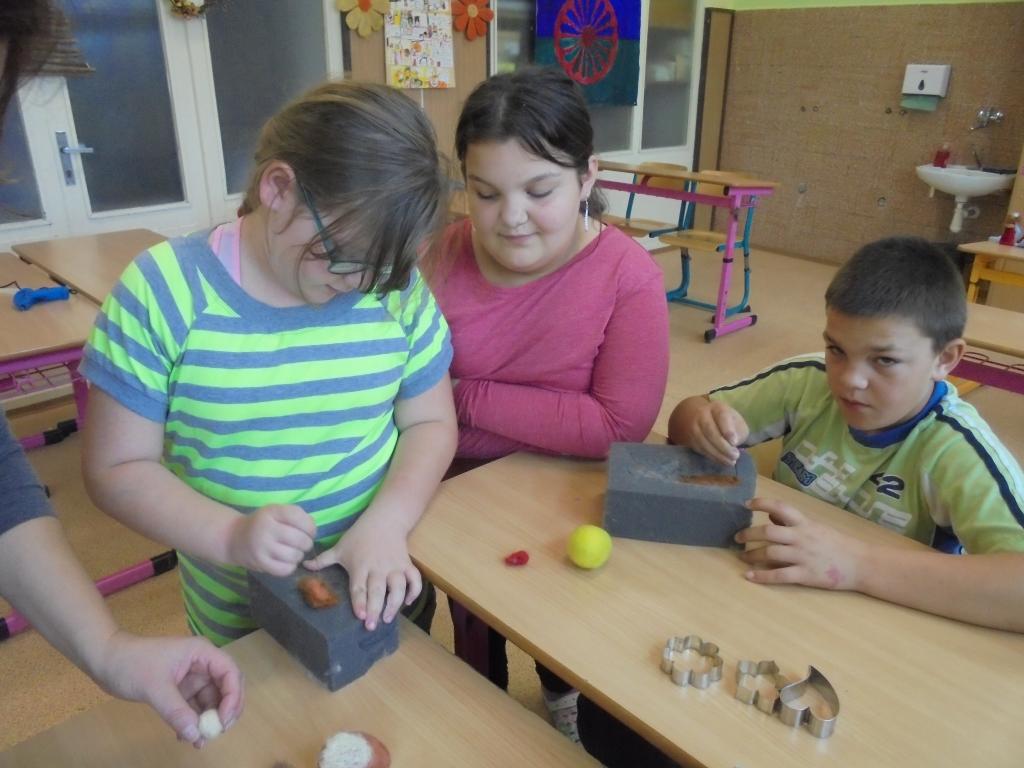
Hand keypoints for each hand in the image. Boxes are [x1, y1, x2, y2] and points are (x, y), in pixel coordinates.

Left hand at [96, 632, 243, 747]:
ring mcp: (191, 678)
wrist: (105, 661)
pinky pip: (194, 708)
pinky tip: (185, 737)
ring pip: (210, 701)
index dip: (232, 696)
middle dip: (225, 710)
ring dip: (208, 720)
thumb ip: (176, 711)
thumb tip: (196, 734)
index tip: (223, 720)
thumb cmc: (131, 664)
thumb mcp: (154, 687)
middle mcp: (201, 665)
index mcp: (201, 653)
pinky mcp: (180, 690)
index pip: (229, 672)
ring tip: (199, 741)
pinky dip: (193, 722)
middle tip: (217, 732)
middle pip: (225, 687)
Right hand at [226, 504, 315, 575]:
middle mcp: (266, 529)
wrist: (234, 538)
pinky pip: (286, 569)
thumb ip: (296, 515)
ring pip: (295, 556)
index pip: (299, 518)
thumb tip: (313, 529)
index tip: (310, 531)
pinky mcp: (260, 564)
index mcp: (272, 512)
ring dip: (299, 555)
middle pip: (300, 539)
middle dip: (307, 543)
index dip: (311, 527)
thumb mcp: (276, 512)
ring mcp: (262, 547)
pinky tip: (287, 561)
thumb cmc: (263, 524)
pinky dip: (291, 566)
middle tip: (303, 543)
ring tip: (294, 552)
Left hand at [303, 515, 420, 630]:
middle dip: (376, 609)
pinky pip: (415, 579)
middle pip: (378, 591)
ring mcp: (394, 567)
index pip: (360, 587)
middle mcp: (378, 568)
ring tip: (388, 618)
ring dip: (395, 604)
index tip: (360, 616)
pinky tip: (408, 602)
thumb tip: (302, 566)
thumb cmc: (359, 535)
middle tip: (372, 626)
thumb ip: (322, 560)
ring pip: (399, 587)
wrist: (384, 519)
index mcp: (360, 565)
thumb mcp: (340, 547)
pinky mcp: (406, 564)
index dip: (360, 602)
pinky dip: (414, 592)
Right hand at [688, 400, 748, 465]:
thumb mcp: (734, 419)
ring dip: (718, 454)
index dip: (727, 430)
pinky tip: (723, 461)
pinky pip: (701, 449)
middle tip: (735, 455)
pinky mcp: (691, 439)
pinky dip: (713, 457)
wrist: (700, 418)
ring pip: (704, 442)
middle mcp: (702, 415)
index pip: (721, 416)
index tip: (735, 442)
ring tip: (731, 461)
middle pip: (710, 431)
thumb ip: (737, 429)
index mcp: (716, 407)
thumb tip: (733, 444)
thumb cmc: (725, 421)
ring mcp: (694, 427)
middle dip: (723, 445)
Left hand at [735, 497, 866, 590]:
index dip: (761, 503)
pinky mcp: (806, 575)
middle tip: (737, 537)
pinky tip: (750, 576)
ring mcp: (803, 556)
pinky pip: (779, 575)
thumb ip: (793, 522)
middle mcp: (802, 537)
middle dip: (749, 534)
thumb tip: (771, 514)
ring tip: (743, 557)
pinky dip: (762, 577)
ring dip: (752, 555)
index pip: (780, 507)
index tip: (746, 504)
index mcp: (805, 523)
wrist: (861, 564)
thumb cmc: (837, 544)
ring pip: (770, 553)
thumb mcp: (815, 527)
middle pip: (769, 532)